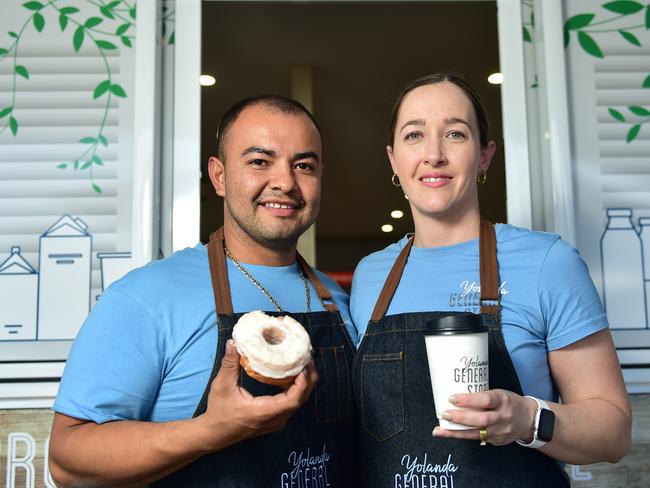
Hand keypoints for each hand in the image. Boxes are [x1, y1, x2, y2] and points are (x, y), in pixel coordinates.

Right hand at [195, 339, 318, 451]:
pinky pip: (291, 405)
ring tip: (304, 364)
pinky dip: (296, 390)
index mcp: (264, 412)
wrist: (214, 434)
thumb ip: (229, 363)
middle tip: (308, 359)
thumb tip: (234, 342)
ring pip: (298, 403)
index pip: (293, 400)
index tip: (304, 365)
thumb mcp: (222, 386)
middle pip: (301, 400)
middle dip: (308, 379)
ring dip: (304, 384)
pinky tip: (293, 376)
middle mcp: (274, 420)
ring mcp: (276, 422)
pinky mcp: (274, 421)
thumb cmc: (218, 412)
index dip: (303, 383)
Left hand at [432, 389, 536, 445]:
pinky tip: (450, 434)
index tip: (452, 398)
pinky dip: (462, 436)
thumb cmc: (509, 402)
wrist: (529, 419)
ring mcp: (501, 431)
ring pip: (476, 433)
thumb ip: (480, 396)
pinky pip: (477, 438)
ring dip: (455, 433)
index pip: (485, 400)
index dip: (468, 400)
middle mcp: (503, 417)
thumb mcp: (498, 394)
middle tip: (444, 414)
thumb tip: (454, 397)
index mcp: (502, 400)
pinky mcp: (498, 441)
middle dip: (460, 418)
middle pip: (480, 419)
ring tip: (439, 430)